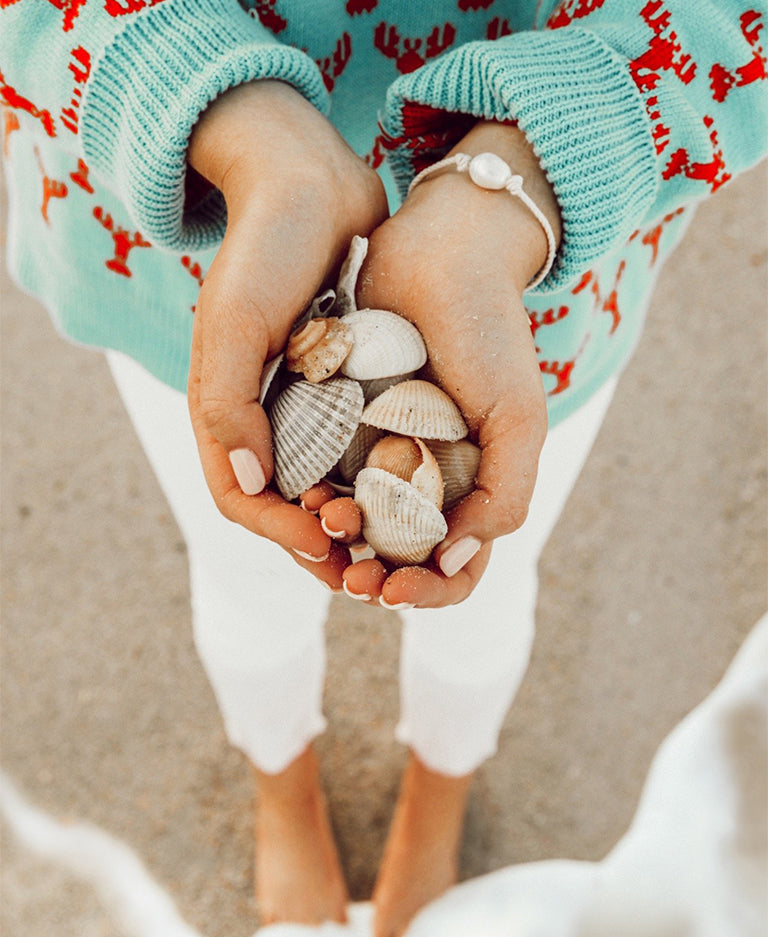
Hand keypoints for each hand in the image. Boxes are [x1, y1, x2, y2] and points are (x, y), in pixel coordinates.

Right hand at [186, 81, 387, 588]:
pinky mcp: (343, 387)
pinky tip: (416, 495)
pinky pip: (359, 450)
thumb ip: (229, 402)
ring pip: (326, 488)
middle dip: (323, 544)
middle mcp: (262, 417)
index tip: (324, 546)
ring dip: (357, 524)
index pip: (240, 498)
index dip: (277, 532)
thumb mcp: (238, 318)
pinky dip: (380, 480)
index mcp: (223, 411)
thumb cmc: (267, 244)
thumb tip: (246, 486)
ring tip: (395, 547)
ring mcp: (303, 404)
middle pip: (286, 507)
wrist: (312, 181)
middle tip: (367, 570)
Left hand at [345, 122, 561, 607]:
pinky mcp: (336, 421)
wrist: (441, 249)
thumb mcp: (517, 417)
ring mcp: (377, 451)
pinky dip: (310, 495)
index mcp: (470, 486)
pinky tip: (305, 495)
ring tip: (326, 526)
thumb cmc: (490, 332)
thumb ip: (505, 495)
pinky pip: (318, 473)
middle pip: (395, 556)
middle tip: (352, 578)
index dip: (427, 591)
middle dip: (372, 576)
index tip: (395, 591)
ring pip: (352, 523)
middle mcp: (422, 478)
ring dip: (336, 542)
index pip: (453, 568)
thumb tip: (456, 560)